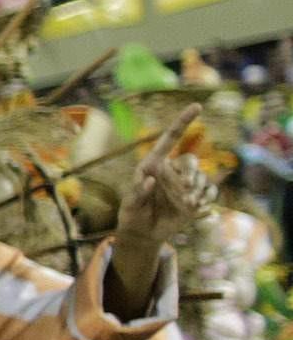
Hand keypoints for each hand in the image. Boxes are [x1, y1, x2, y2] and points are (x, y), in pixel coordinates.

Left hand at [118, 104, 212, 250]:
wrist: (144, 233)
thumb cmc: (132, 214)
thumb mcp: (130, 204)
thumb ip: (138, 191)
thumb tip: (151, 179)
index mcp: (154, 164)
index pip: (170, 139)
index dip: (184, 121)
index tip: (197, 106)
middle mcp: (172, 170)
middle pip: (190, 161)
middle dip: (189, 176)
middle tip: (184, 192)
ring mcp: (186, 183)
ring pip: (202, 177)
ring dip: (197, 190)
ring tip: (186, 204)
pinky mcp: (197, 197)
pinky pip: (210, 192)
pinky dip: (206, 199)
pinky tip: (196, 208)